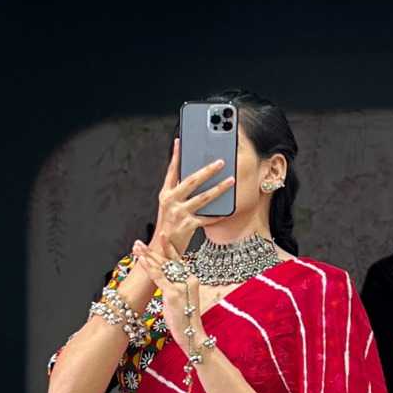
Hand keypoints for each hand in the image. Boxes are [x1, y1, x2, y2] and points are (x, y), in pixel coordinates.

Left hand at [130, 233, 205, 360]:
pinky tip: (141, 260)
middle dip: (152, 250)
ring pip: (162, 266)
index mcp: (191, 279)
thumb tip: (163, 282)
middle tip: (139, 242)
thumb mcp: (181, 301)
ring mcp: (180, 286)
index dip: (169, 247)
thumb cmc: (186, 321)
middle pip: (167, 261)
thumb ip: (173, 288)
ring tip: (137, 247)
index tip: (162, 235)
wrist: (192, 336)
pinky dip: (149, 267)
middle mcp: (187, 279)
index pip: (178, 259)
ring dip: (147, 255)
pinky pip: (158, 277)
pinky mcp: (173, 293)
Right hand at [149, 137, 234, 257]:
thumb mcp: (169, 207)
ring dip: (219, 188)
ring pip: (203, 198)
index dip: (176, 155)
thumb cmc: (168, 228)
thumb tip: (197, 178)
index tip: (181, 141)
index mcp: (165, 194)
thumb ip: (179, 193)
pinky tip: (229, 208)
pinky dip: (219, 214)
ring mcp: (179, 214)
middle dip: (207, 170)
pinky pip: (207, 218)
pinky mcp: (188, 226)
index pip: (172, 171)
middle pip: (191, 181)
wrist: (161, 251)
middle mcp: (171, 201)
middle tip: (221, 161)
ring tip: (231, 180)